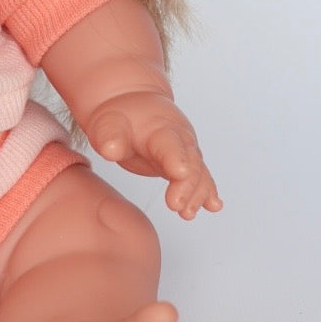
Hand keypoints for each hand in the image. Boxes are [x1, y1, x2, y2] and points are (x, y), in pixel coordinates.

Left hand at [85, 92, 222, 220]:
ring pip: (199, 173)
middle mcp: (179, 139)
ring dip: (197, 194)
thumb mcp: (107, 124)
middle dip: (187, 185)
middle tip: (176, 205)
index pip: (170, 143)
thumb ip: (110, 137)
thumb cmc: (119, 118)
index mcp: (159, 126)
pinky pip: (201, 178)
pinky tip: (213, 206)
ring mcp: (185, 152)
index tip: (179, 172)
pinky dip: (207, 192)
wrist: (130, 108)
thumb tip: (111, 149)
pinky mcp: (185, 164)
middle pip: (190, 162)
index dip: (176, 158)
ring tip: (188, 213)